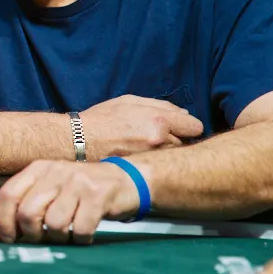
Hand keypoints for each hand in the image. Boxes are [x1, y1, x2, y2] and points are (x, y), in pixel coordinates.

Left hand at [0, 159, 140, 244]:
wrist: (125, 180)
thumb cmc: (79, 191)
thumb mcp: (49, 192)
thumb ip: (22, 208)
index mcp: (38, 169)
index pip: (8, 194)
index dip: (4, 221)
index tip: (9, 238)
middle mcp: (55, 171)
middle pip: (28, 212)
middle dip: (32, 235)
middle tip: (42, 239)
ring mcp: (78, 182)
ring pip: (54, 224)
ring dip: (59, 238)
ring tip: (67, 234)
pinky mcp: (99, 196)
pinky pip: (80, 229)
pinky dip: (81, 239)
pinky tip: (84, 234)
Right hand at [80, 94, 203, 157]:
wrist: (78, 141)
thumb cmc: (101, 119)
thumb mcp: (128, 101)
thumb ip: (159, 105)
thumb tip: (182, 114)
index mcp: (158, 120)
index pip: (194, 127)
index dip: (188, 127)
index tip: (181, 129)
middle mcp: (159, 141)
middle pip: (185, 144)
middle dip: (176, 141)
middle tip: (159, 140)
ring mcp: (151, 159)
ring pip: (173, 157)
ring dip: (165, 154)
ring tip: (147, 151)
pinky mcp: (142, 171)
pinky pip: (159, 168)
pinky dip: (154, 164)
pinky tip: (142, 160)